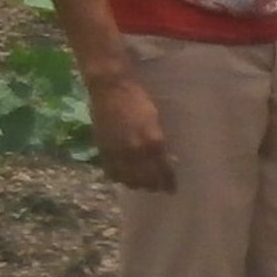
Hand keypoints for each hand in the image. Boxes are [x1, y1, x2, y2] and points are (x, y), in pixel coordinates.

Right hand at [87, 74, 175, 191]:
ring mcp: (118, 153)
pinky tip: (124, 177)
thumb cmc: (138, 98)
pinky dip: (119, 178)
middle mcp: (136, 152)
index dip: (168, 182)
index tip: (172, 188)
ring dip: (137, 184)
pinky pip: (112, 173)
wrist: (111, 88)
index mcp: (153, 142)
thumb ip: (158, 140)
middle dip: (154, 186)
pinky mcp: (104, 151)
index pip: (163, 171)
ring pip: (129, 180)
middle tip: (159, 188)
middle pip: (146, 180)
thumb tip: (166, 157)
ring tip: (143, 184)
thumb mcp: (155, 119)